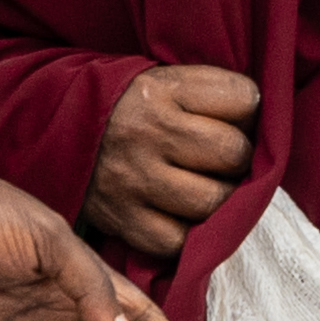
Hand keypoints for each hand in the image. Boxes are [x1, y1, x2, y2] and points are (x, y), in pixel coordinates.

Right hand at [88, 64, 262, 261]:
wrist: (53, 128)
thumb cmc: (128, 107)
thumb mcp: (163, 79)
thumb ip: (211, 94)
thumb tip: (266, 127)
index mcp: (161, 88)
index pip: (244, 99)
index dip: (248, 111)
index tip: (232, 117)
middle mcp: (147, 132)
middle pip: (234, 153)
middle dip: (238, 159)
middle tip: (221, 160)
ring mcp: (134, 179)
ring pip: (213, 202)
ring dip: (221, 200)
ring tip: (206, 189)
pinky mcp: (122, 220)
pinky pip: (179, 241)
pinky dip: (188, 235)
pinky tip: (181, 216)